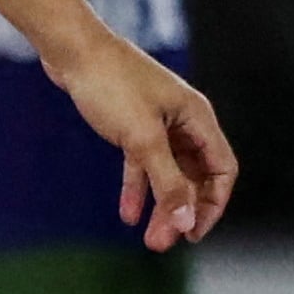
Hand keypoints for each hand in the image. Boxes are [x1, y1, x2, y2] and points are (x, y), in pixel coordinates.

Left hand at [55, 31, 236, 252]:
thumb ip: (167, 181)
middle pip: (195, 175)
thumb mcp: (142, 139)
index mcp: (197, 118)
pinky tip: (128, 214)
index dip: (213, 204)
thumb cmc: (110, 85)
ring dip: (161, 204)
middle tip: (162, 243)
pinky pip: (142, 163)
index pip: (222, 169)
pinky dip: (137, 187)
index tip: (193, 233)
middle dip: (181, 211)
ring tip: (149, 238)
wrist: (71, 50)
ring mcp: (158, 122)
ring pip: (168, 172)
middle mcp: (183, 120)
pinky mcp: (132, 124)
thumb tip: (185, 222)